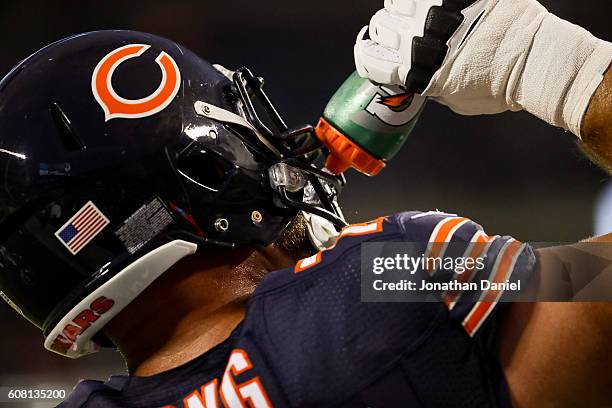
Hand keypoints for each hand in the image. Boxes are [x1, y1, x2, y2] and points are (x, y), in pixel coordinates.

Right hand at [354, 0, 548, 115]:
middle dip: (388, 32)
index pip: (369, 60)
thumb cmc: (498, 88)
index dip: (366, 56)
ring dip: (404, 9)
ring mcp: (434, 12)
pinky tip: (433, 4)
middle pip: (380, 28)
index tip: (370, 51)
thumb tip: (423, 75)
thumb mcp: (454, 99)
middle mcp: (416, 39)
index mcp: (413, 70)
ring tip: (421, 14)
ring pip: (396, 2)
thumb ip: (431, 84)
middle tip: (403, 33)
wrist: (533, 60)